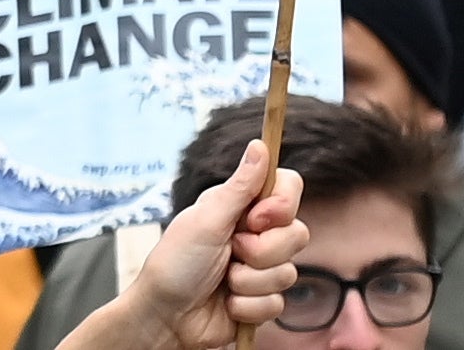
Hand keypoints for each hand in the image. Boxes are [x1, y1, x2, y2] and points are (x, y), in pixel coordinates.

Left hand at [80, 140, 307, 349]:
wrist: (166, 317)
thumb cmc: (175, 263)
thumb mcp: (205, 220)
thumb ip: (239, 187)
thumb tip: (260, 145)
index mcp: (240, 207)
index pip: (287, 188)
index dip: (282, 203)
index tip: (256, 218)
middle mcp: (255, 234)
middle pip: (297, 233)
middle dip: (261, 250)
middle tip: (230, 252)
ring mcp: (261, 268)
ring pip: (289, 272)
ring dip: (249, 281)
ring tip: (223, 281)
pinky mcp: (263, 299)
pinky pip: (278, 303)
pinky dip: (248, 306)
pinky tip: (227, 303)